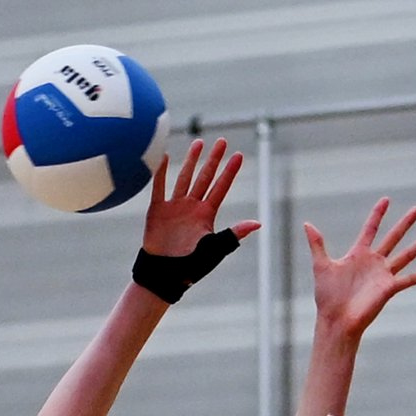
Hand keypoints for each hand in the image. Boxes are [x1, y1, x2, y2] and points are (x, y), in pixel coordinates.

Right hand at [139, 139, 258, 259]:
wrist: (164, 275)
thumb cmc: (191, 267)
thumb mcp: (215, 249)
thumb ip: (234, 234)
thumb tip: (257, 223)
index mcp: (207, 216)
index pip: (221, 188)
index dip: (230, 172)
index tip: (239, 155)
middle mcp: (192, 208)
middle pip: (205, 178)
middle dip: (214, 160)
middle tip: (222, 141)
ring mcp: (175, 207)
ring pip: (185, 178)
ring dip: (192, 160)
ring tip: (199, 143)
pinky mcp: (158, 210)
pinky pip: (159, 186)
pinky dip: (160, 171)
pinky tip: (163, 155)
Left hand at [307, 199, 415, 340]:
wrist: (336, 320)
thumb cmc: (327, 297)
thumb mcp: (321, 265)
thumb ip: (318, 244)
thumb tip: (307, 224)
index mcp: (359, 254)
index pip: (371, 228)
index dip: (378, 214)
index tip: (387, 199)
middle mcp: (374, 262)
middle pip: (394, 237)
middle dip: (406, 223)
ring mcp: (384, 275)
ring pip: (407, 254)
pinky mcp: (390, 288)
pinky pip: (412, 278)